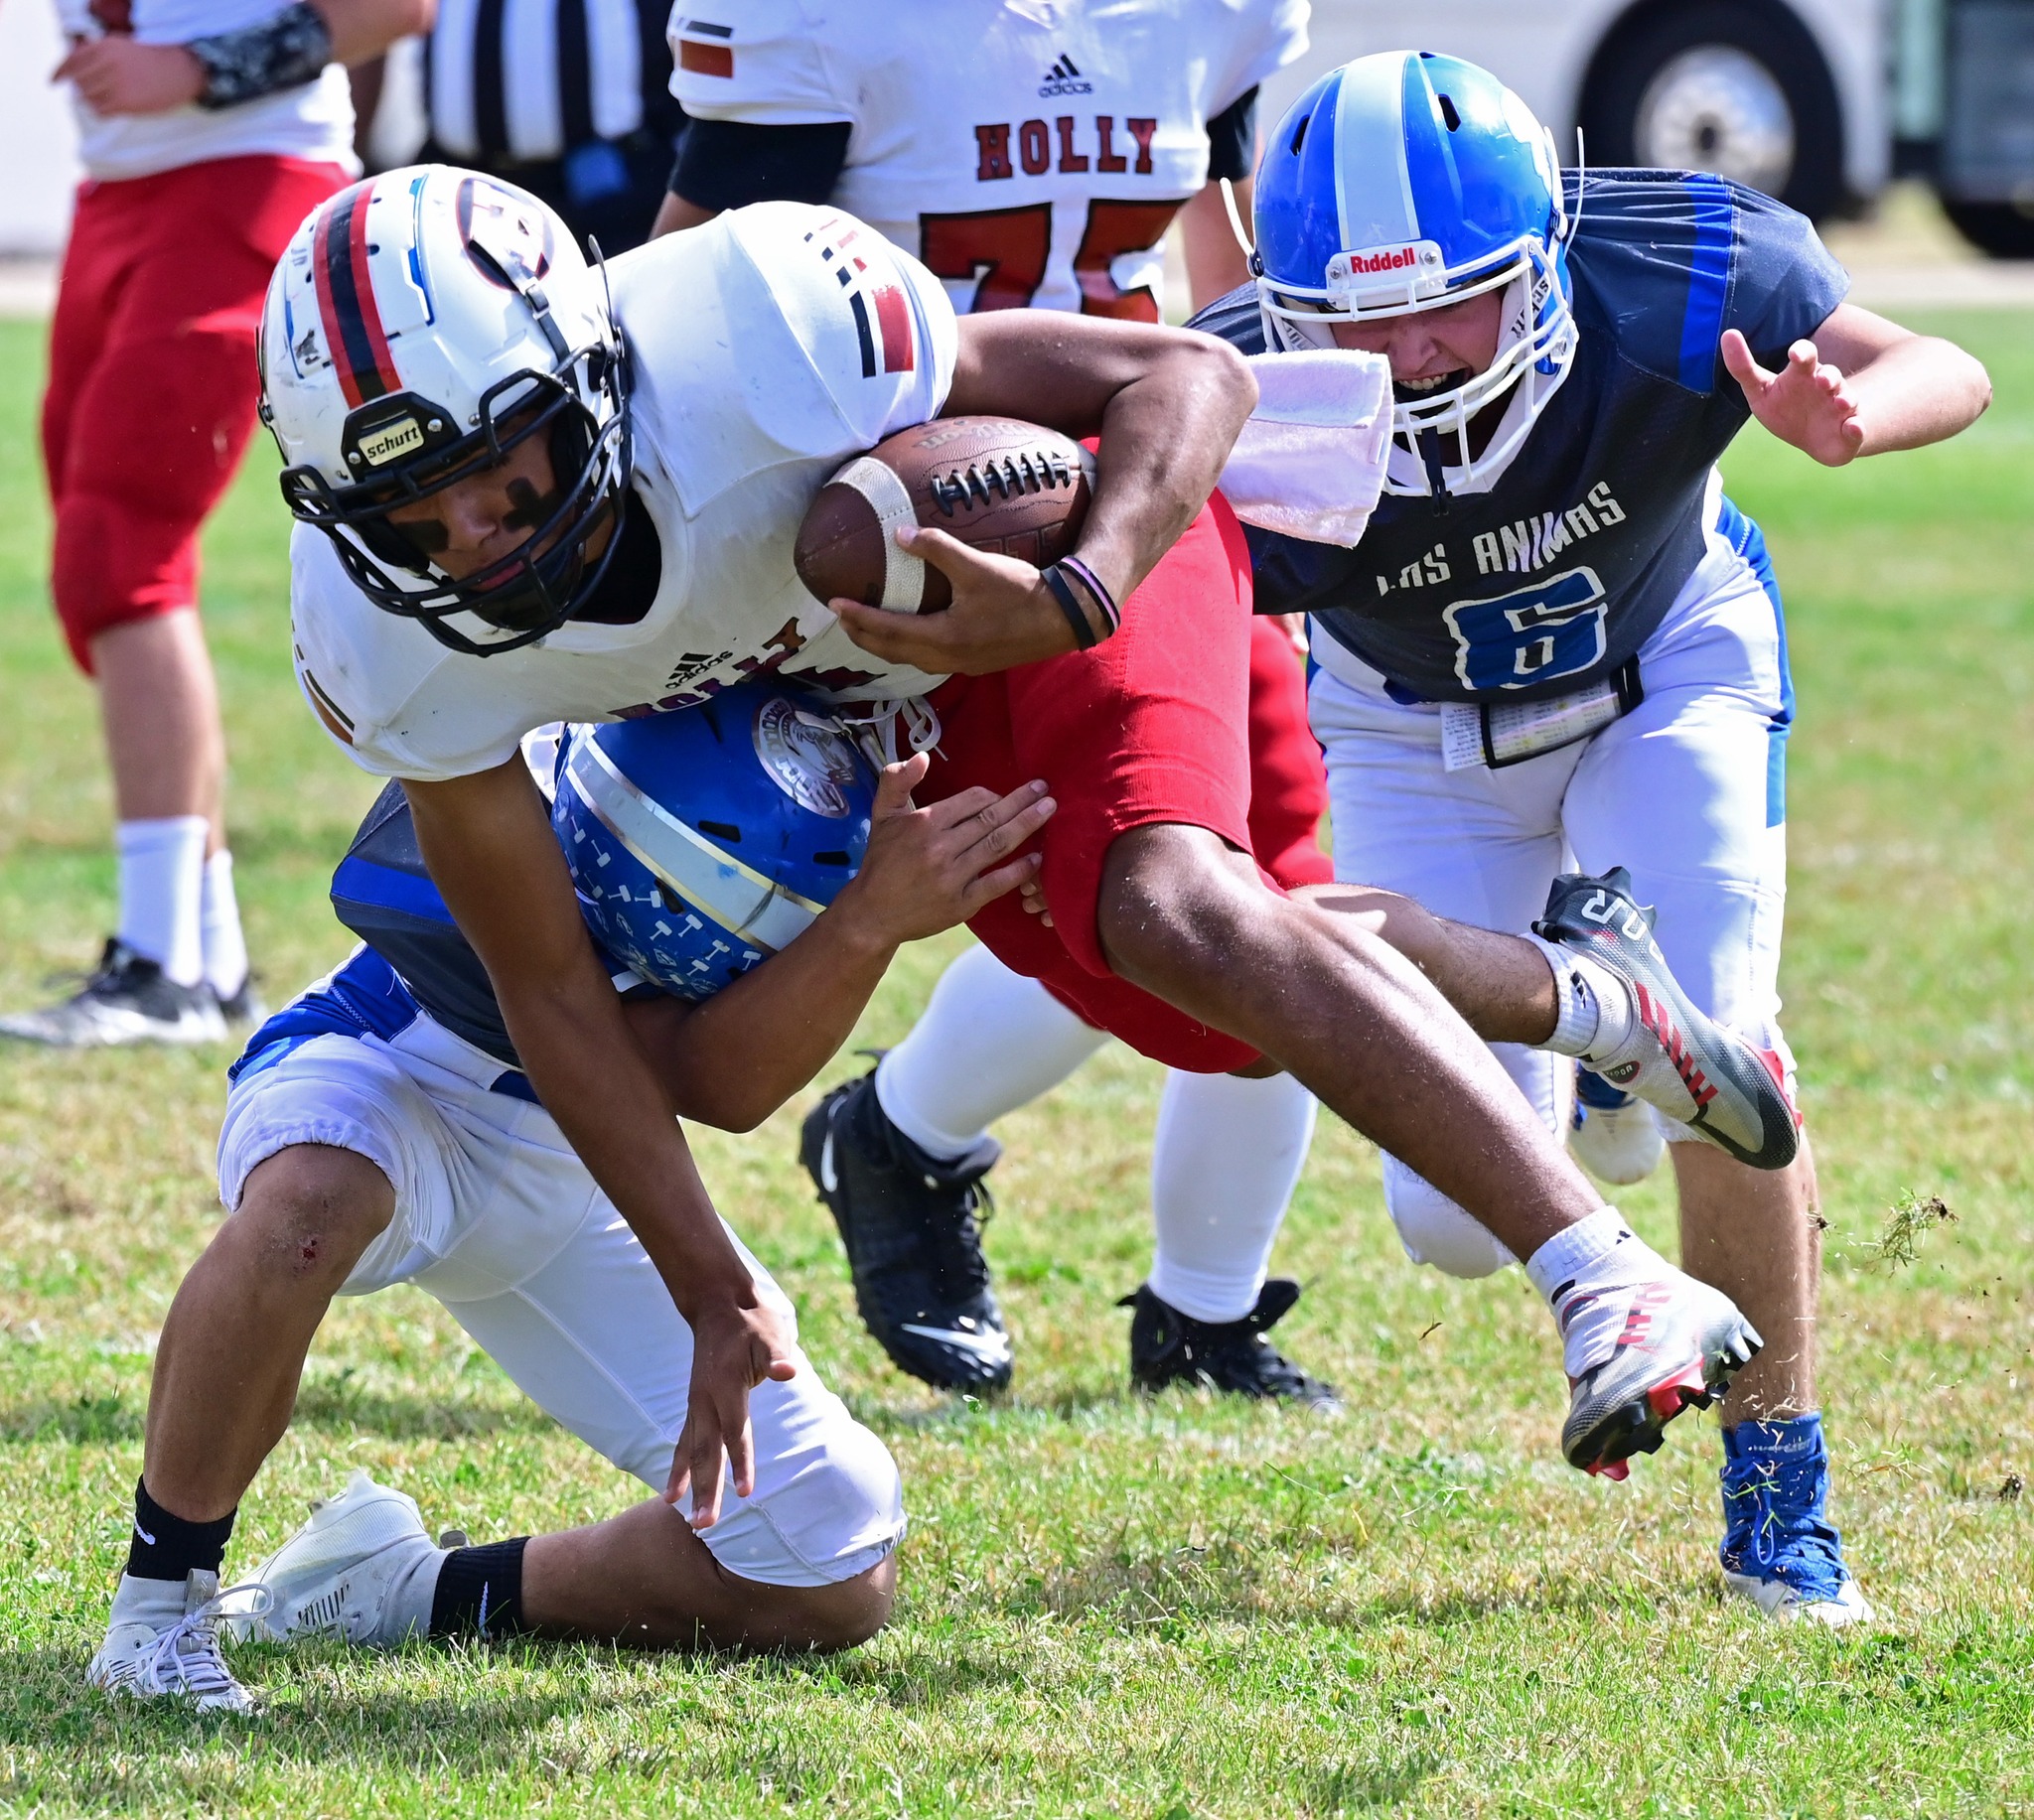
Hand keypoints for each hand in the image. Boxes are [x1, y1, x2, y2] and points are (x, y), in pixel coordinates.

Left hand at [55, 36, 205, 113]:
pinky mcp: (126, 103)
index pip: (71, 61)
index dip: (59, 73)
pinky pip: (101, 111)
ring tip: (106, 100)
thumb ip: (97, 51)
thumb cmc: (151, 59)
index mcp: (103, 47)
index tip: (53, 82)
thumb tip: (75, 58)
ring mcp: (116, 85)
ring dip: (93, 101)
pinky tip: (110, 109)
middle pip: (79, 82)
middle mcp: (107, 65)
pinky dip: (101, 112)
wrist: (180, 72)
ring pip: (89, 98)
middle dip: (82, 88)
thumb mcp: (121, 45)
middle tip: (92, 92)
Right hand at [665, 1293, 798, 1528]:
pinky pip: (684, 1441)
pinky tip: (671, 1493)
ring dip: (688, 1485)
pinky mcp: (694, 1405)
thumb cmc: (753, 1320)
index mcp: (726, 1386)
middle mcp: (705, 1400)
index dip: (742, 1462)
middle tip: (704, 1525)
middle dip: (705, 1490)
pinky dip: (679, 1467)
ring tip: (684, 1518)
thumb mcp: (771, 1334)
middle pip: (706, 1452)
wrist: (718, 1303)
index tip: (746, 1493)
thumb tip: (788, 1372)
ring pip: (690, 1451)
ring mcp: (696, 1403)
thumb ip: (777, 1356)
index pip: (737, 1432)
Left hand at [831, 526, 1103, 675]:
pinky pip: (930, 659)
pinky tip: (912, 634)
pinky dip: (910, 648)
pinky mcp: (976, 663)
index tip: (834, 604)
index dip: (858, 617)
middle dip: (863, 636)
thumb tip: (900, 535)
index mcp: (944, 637)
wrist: (1064, 618)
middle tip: (842, 618)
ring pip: (911, 659)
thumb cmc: (1021, 591)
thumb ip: (937, 549)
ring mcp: (963, 665)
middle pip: (893, 652)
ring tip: (868, 628)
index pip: (888, 630)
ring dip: (885, 645)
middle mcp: (948, 658)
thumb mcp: (977, 565)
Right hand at [835, 751, 1054, 942]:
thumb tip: (922, 756)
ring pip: (998, 845)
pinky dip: (1020, 869)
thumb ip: (897, 780)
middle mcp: (940, 847)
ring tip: (1048, 810)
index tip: (1005, 796)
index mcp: (924, 822)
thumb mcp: (882, 815)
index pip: (972, 800)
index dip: (993, 795)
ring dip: (1027, 825)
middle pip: (990, 819)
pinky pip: (998, 882)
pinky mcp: (962, 904)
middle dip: (1021, 802)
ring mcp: (953, 877)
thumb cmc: (880, 862)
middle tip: (1044, 789)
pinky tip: (1037, 857)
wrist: (873, 914)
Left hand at [1721, 329, 1864, 466]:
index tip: (1794, 354)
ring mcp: (1841, 409)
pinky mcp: (1849, 433)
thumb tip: (1727, 334)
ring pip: (1847, 400)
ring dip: (1846, 399)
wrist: (1814, 438)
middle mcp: (1826, 387)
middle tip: (1823, 379)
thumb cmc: (1785, 407)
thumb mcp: (1760, 389)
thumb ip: (1743, 367)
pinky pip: (1856, 430)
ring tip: (1842, 401)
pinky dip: (1856, 428)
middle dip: (1829, 376)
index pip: (1805, 357)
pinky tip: (1854, 427)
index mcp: (1804, 374)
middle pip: (1830, 376)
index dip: (1802, 353)